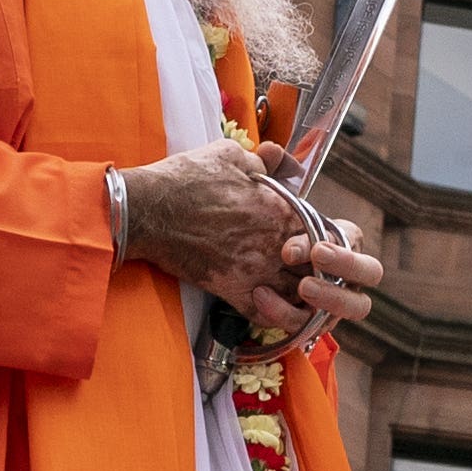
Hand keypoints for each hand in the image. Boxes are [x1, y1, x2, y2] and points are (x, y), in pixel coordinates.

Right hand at [121, 143, 372, 342]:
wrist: (149, 210)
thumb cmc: (187, 179)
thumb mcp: (231, 154)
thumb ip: (266, 160)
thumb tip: (280, 160)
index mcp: (281, 209)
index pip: (321, 232)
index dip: (319, 241)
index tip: (309, 245)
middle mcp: (276, 242)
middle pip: (317, 268)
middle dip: (317, 273)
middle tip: (307, 275)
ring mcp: (257, 268)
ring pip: (298, 295)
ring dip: (299, 298)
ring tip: (294, 297)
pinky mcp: (233, 289)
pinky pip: (266, 314)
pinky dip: (273, 316)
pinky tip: (269, 310)